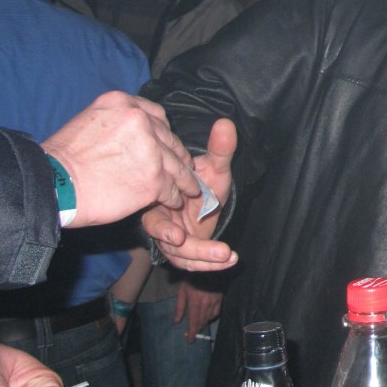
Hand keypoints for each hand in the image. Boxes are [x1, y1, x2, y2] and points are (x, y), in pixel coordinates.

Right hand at [42, 92, 199, 228]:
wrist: (52, 185)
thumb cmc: (63, 159)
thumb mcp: (88, 121)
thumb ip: (115, 123)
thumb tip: (130, 135)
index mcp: (123, 103)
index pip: (156, 115)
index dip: (163, 133)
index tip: (167, 144)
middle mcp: (140, 121)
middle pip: (169, 139)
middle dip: (177, 155)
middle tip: (184, 166)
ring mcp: (150, 150)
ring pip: (176, 165)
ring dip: (183, 178)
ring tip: (189, 188)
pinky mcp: (153, 178)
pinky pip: (171, 187)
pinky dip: (174, 195)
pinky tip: (173, 201)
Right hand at [143, 118, 237, 271]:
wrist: (204, 200)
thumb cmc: (203, 182)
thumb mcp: (215, 167)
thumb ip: (220, 150)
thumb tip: (226, 123)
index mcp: (160, 199)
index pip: (154, 217)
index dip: (164, 229)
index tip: (178, 236)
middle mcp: (160, 221)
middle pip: (166, 242)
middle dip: (191, 249)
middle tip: (218, 251)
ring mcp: (170, 239)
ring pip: (180, 256)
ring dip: (205, 258)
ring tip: (227, 255)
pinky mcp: (182, 252)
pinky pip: (192, 262)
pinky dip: (211, 263)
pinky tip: (231, 260)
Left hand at [175, 283, 222, 341]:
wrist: (207, 266)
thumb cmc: (191, 278)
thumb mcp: (182, 290)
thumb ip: (179, 307)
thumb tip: (176, 321)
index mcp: (195, 301)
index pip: (194, 321)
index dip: (192, 332)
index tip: (190, 340)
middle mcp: (206, 303)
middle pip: (202, 321)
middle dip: (197, 329)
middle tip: (192, 335)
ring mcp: (214, 301)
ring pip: (209, 318)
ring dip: (203, 324)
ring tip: (198, 326)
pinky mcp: (220, 298)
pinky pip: (216, 312)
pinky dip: (211, 317)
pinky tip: (207, 317)